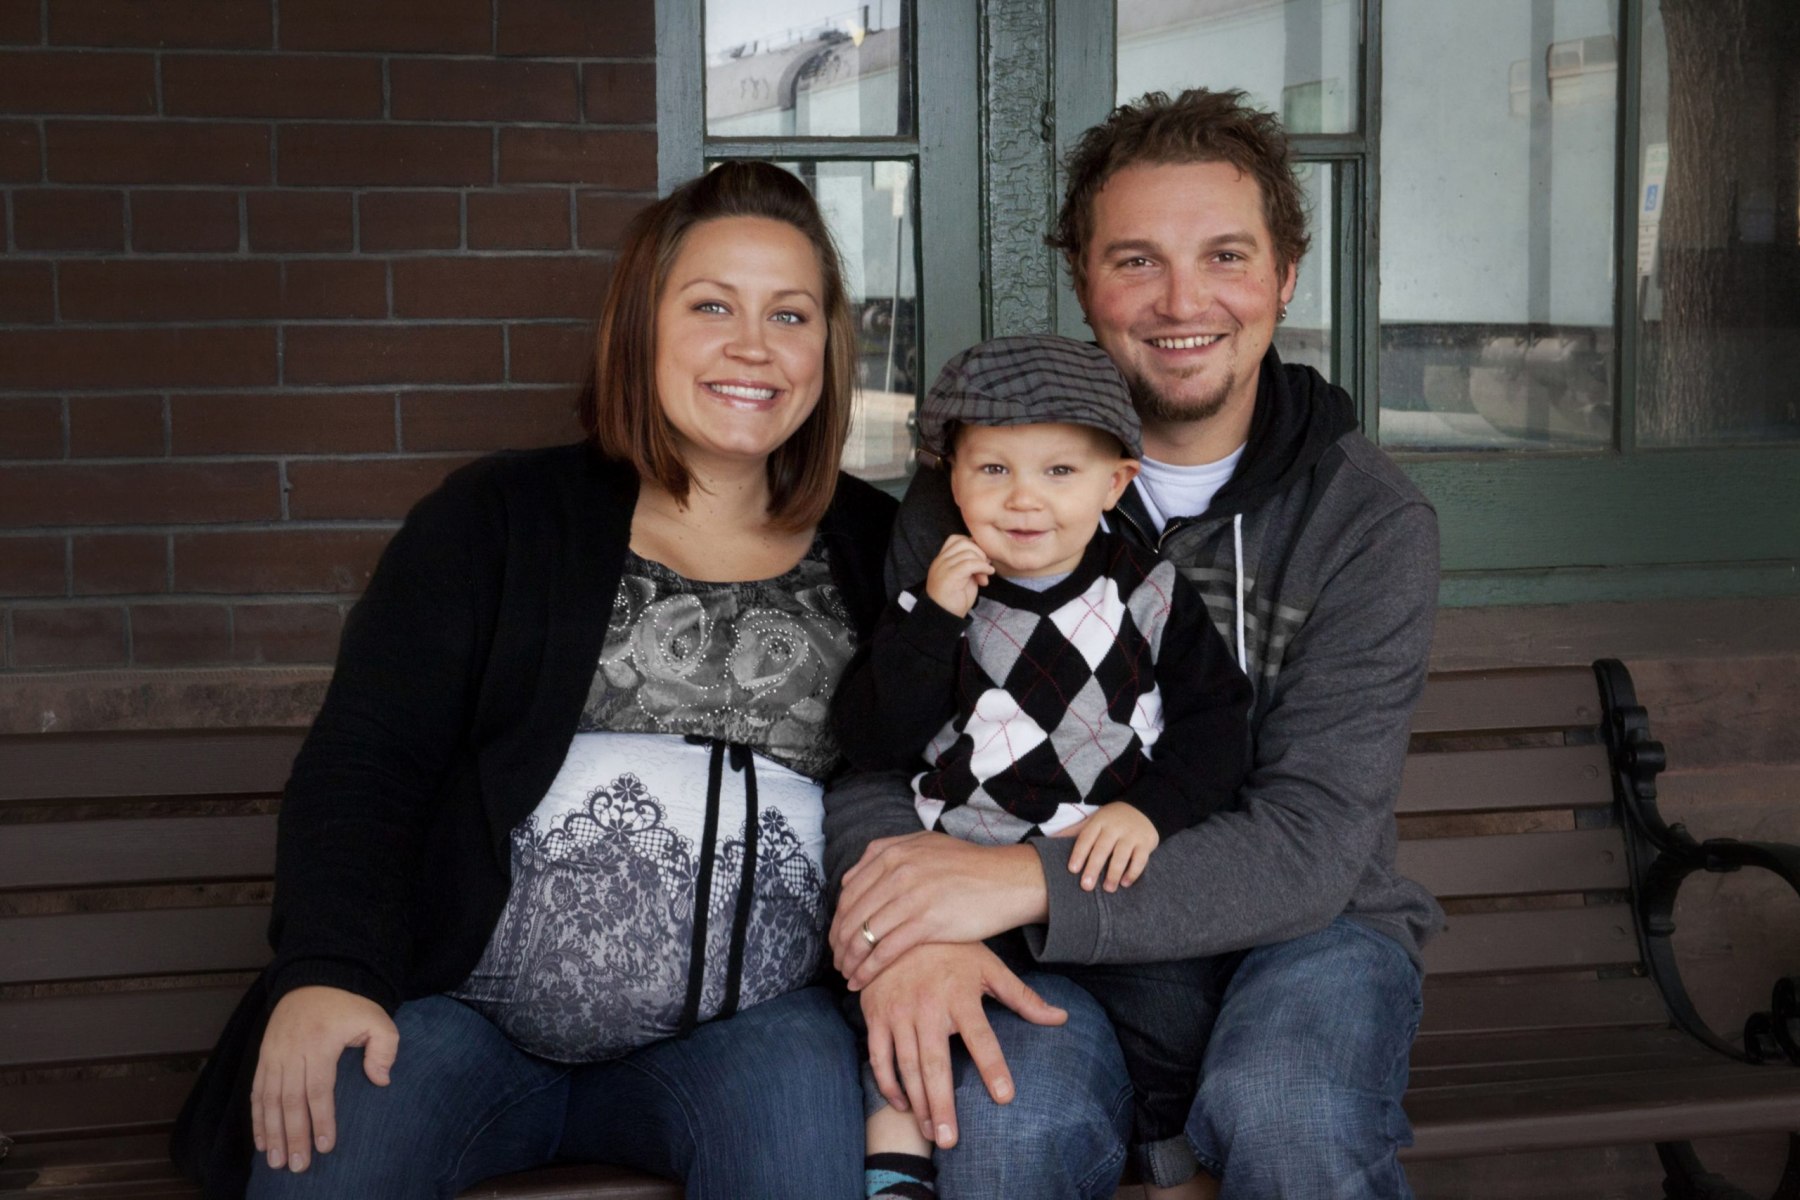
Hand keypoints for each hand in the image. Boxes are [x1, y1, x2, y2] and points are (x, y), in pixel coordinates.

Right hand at [251, 985, 398, 1172]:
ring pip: (269, 1100)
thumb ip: (384, 1048)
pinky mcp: (264, 1056)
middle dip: (293, 1136)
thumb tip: (381, 1081)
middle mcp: (292, 1051)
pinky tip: (261, 1140)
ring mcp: (274, 1054)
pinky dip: (257, 1118)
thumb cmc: (350, 1004)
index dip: (321, 1120)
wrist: (316, 977)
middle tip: (298, 1165)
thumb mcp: (376, 1018)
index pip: (318, 1089)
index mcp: (319, 1043)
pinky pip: (257, 1092)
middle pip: (291, 1101)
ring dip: (271, 1133)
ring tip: (276, 1161)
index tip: (326, 1146)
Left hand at [832, 832, 1047, 989]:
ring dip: (849, 960)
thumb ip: (888, 854)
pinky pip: (884, 951)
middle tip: (837, 962)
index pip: (849, 891)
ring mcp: (910, 895)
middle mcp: (896, 870)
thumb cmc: (969, 866)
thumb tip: (852, 876)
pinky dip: (867, 969)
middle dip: (839, 943)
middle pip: (851, 914)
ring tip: (846, 974)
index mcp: (892, 852)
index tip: (837, 938)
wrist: (1008, 879)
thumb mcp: (925, 846)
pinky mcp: (926, 922)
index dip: (838, 919)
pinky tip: (860, 981)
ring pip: (863, 934)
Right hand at [860, 942, 1065, 1148]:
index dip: (992, 1067)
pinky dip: (887, 1084)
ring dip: (918, 1103)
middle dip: (942, 1104)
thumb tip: (1061, 1018)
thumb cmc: (951, 949)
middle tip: (950, 1140)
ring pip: (906, 1066)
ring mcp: (898, 1013)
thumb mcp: (989, 967)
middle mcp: (927, 1007)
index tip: (1004, 1097)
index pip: (981, 1037)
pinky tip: (902, 1106)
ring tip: (931, 1133)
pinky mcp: (875, 1016)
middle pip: (935, 1063)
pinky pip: (879, 1057)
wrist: (898, 927)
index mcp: (960, 995)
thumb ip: (1023, 997)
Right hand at [924, 534, 992, 617]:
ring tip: (984, 577)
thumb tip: (986, 557)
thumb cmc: (954, 599)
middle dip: (979, 552)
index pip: (956, 539)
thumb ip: (970, 564)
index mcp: (942, 559)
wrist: (943, 617)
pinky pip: (970, 563)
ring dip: (982, 562)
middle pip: (964, 542)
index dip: (972, 545)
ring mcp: (943, 567)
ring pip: (968, 552)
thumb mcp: (964, 578)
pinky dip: (983, 567)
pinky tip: (987, 575)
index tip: (980, 560)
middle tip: (985, 568)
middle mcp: (940, 560)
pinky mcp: (950, 576)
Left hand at [1055, 802, 1159, 891]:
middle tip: (1086, 886)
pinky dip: (1133, 872)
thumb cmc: (1112, 820)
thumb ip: (1075, 831)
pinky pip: (1140, 859)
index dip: (1079, 854)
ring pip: (1121, 855)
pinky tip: (1125, 883)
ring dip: (1114, 873)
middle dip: (1093, 868)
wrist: (1144, 809)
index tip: (1072, 869)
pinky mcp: (1146, 843)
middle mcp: (1115, 828)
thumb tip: (1050, 839)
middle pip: (1102, 849)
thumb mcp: (1094, 820)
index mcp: (1099, 822)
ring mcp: (1131, 835)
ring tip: (1107, 889)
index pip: (1086, 838)